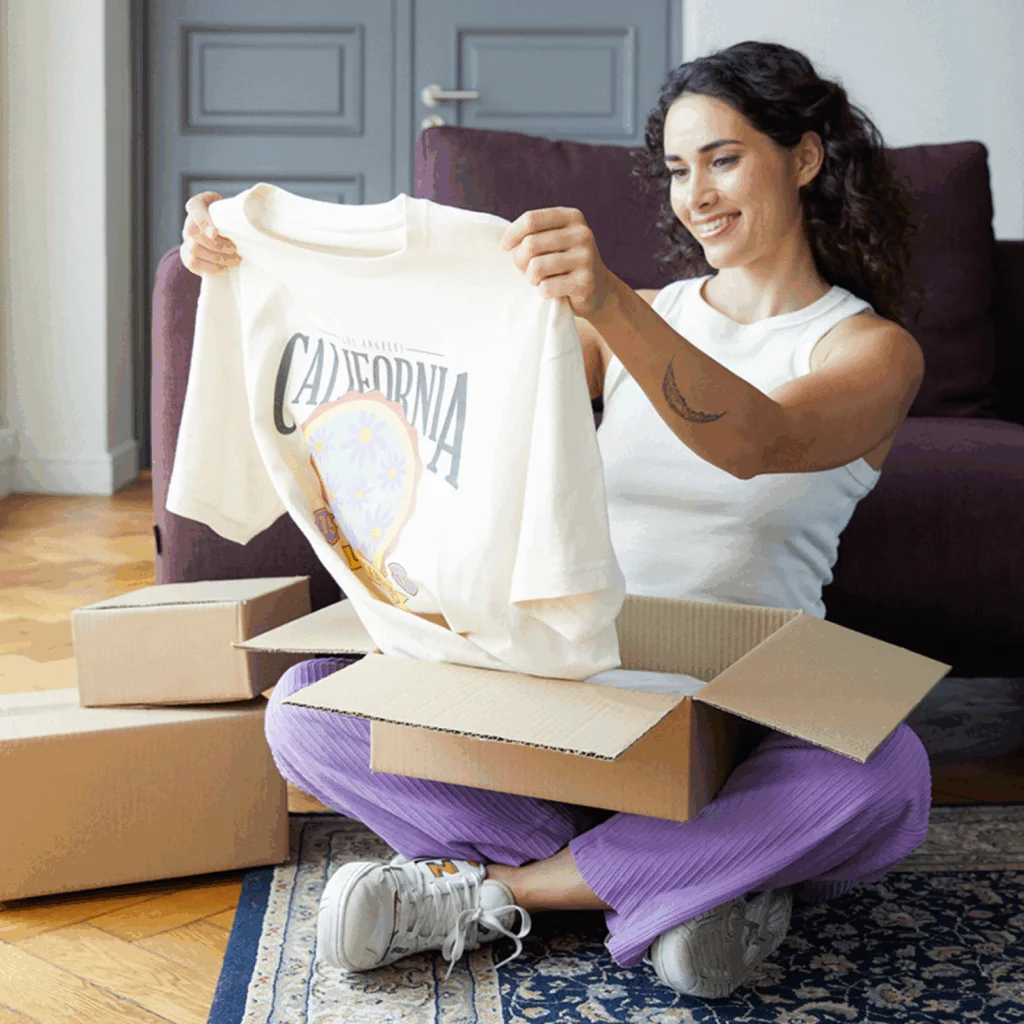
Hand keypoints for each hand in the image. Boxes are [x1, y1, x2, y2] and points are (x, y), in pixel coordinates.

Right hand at [179, 191, 241, 275]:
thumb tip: (252, 217)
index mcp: (197, 206)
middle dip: (217, 244)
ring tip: (235, 260)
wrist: (223, 233)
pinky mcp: (187, 256)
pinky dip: (209, 267)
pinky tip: (223, 268)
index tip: (214, 233)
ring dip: (216, 258)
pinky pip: (192, 263)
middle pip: (193, 233)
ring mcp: (186, 240)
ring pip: (193, 249)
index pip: (195, 209)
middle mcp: (188, 222)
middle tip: (235, 250)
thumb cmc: (230, 219)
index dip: (203, 222)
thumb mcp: (232, 209)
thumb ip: (235, 210)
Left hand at [498, 207, 617, 318]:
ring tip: (540, 280)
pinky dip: (542, 293)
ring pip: (536, 267)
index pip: (531, 219)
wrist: (598, 290)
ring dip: (531, 278)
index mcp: (572, 217)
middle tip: (525, 270)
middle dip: (520, 261)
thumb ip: (533, 234)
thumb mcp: (554, 240)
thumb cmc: (565, 263)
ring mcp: (586, 258)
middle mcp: (582, 234)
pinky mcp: (585, 282)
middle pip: (530, 244)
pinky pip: (546, 288)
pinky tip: (553, 291)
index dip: (512, 234)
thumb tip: (504, 243)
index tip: (504, 247)